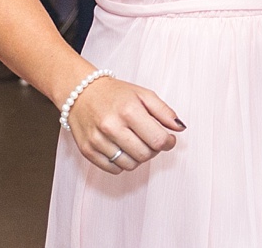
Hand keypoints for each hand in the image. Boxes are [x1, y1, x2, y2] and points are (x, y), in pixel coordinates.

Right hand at [65, 74, 183, 174]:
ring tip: (137, 144)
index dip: (168, 143)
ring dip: (138, 158)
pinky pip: (113, 169)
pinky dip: (122, 163)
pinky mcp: (87, 150)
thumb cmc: (116, 94)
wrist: (81, 93)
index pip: (158, 139)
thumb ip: (164, 111)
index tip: (169, 140)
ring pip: (130, 165)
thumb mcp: (143, 94)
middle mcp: (112, 126)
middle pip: (144, 154)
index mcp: (129, 110)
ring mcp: (98, 140)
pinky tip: (123, 149)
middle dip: (153, 150)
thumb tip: (180, 128)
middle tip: (151, 140)